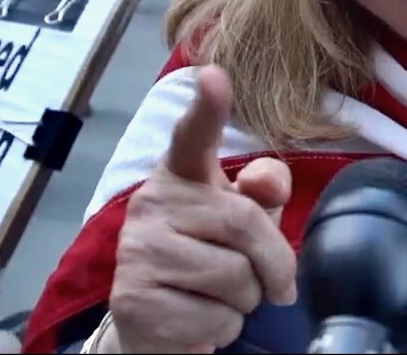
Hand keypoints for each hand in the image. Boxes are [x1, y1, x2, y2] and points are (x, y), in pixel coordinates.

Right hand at [108, 66, 295, 352]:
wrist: (153, 327)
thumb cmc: (206, 263)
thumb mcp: (241, 223)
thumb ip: (261, 195)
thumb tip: (270, 179)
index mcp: (181, 176)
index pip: (193, 138)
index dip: (207, 108)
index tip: (214, 76)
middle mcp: (152, 204)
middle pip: (243, 222)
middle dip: (272, 265)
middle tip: (271, 286)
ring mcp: (137, 251)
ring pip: (235, 278)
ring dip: (245, 303)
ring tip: (217, 299)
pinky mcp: (134, 300)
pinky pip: (216, 320)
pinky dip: (221, 331)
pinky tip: (196, 321)